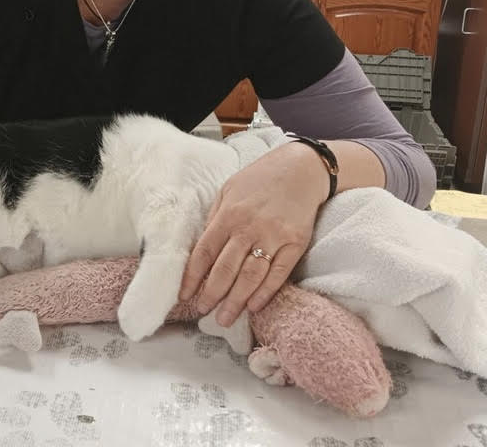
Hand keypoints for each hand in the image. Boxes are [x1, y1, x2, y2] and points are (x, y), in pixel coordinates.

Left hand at [179, 142, 328, 327]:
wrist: (302, 168)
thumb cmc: (261, 179)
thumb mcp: (229, 190)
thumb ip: (215, 217)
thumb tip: (202, 248)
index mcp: (229, 214)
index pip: (205, 252)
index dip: (193, 277)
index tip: (184, 295)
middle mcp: (250, 227)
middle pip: (226, 270)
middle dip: (212, 295)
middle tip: (203, 313)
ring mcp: (274, 236)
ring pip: (251, 277)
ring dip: (236, 301)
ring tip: (225, 318)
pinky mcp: (296, 243)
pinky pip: (278, 274)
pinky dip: (265, 293)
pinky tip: (254, 307)